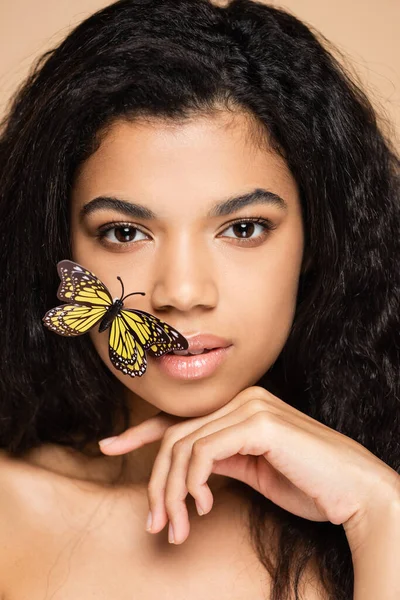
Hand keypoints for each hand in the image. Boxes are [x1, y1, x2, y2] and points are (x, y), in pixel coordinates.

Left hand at [99, 385, 398, 545]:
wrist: (356, 491)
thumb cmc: (310, 484)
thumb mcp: (254, 470)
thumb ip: (222, 458)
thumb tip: (187, 469)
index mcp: (241, 406)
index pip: (180, 417)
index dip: (139, 432)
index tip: (109, 447)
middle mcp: (243, 398)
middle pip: (175, 437)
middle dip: (157, 483)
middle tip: (156, 524)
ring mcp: (250, 407)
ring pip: (183, 446)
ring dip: (171, 492)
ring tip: (176, 527)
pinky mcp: (257, 423)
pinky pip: (203, 452)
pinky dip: (192, 482)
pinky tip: (201, 506)